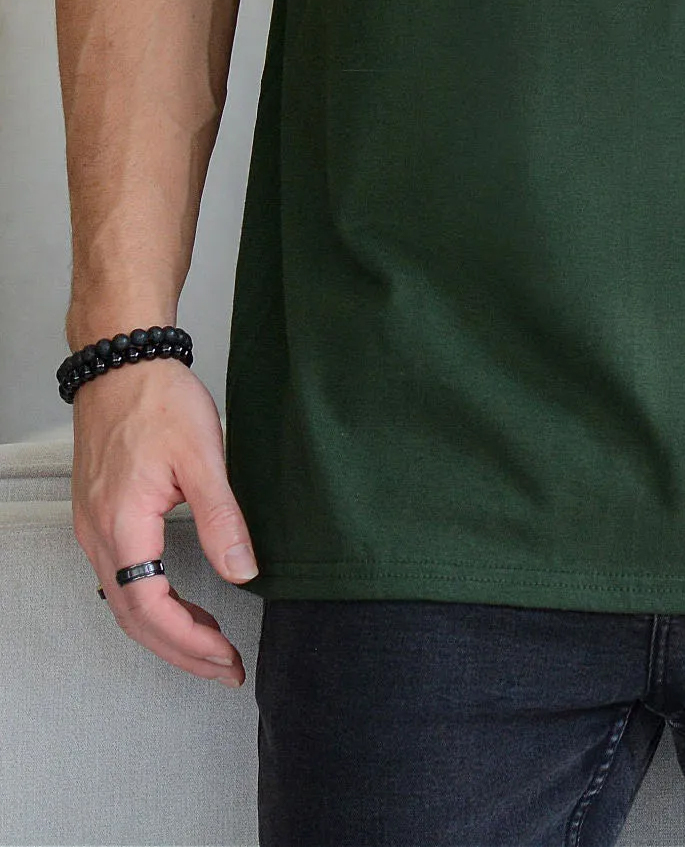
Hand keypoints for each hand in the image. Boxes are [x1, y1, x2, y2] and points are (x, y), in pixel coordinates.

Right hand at [70, 359, 258, 685]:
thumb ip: (222, 519)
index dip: (188, 643)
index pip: (148, 610)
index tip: (226, 658)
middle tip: (225, 669)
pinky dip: (152, 603)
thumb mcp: (203, 456)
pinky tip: (182, 604)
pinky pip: (121, 579)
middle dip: (180, 651)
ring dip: (166, 631)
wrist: (122, 362)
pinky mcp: (100, 516)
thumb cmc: (158, 399)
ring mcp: (95, 526)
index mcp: (123, 524)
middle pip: (133, 619)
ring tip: (212, 645)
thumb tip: (243, 573)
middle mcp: (99, 534)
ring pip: (124, 602)